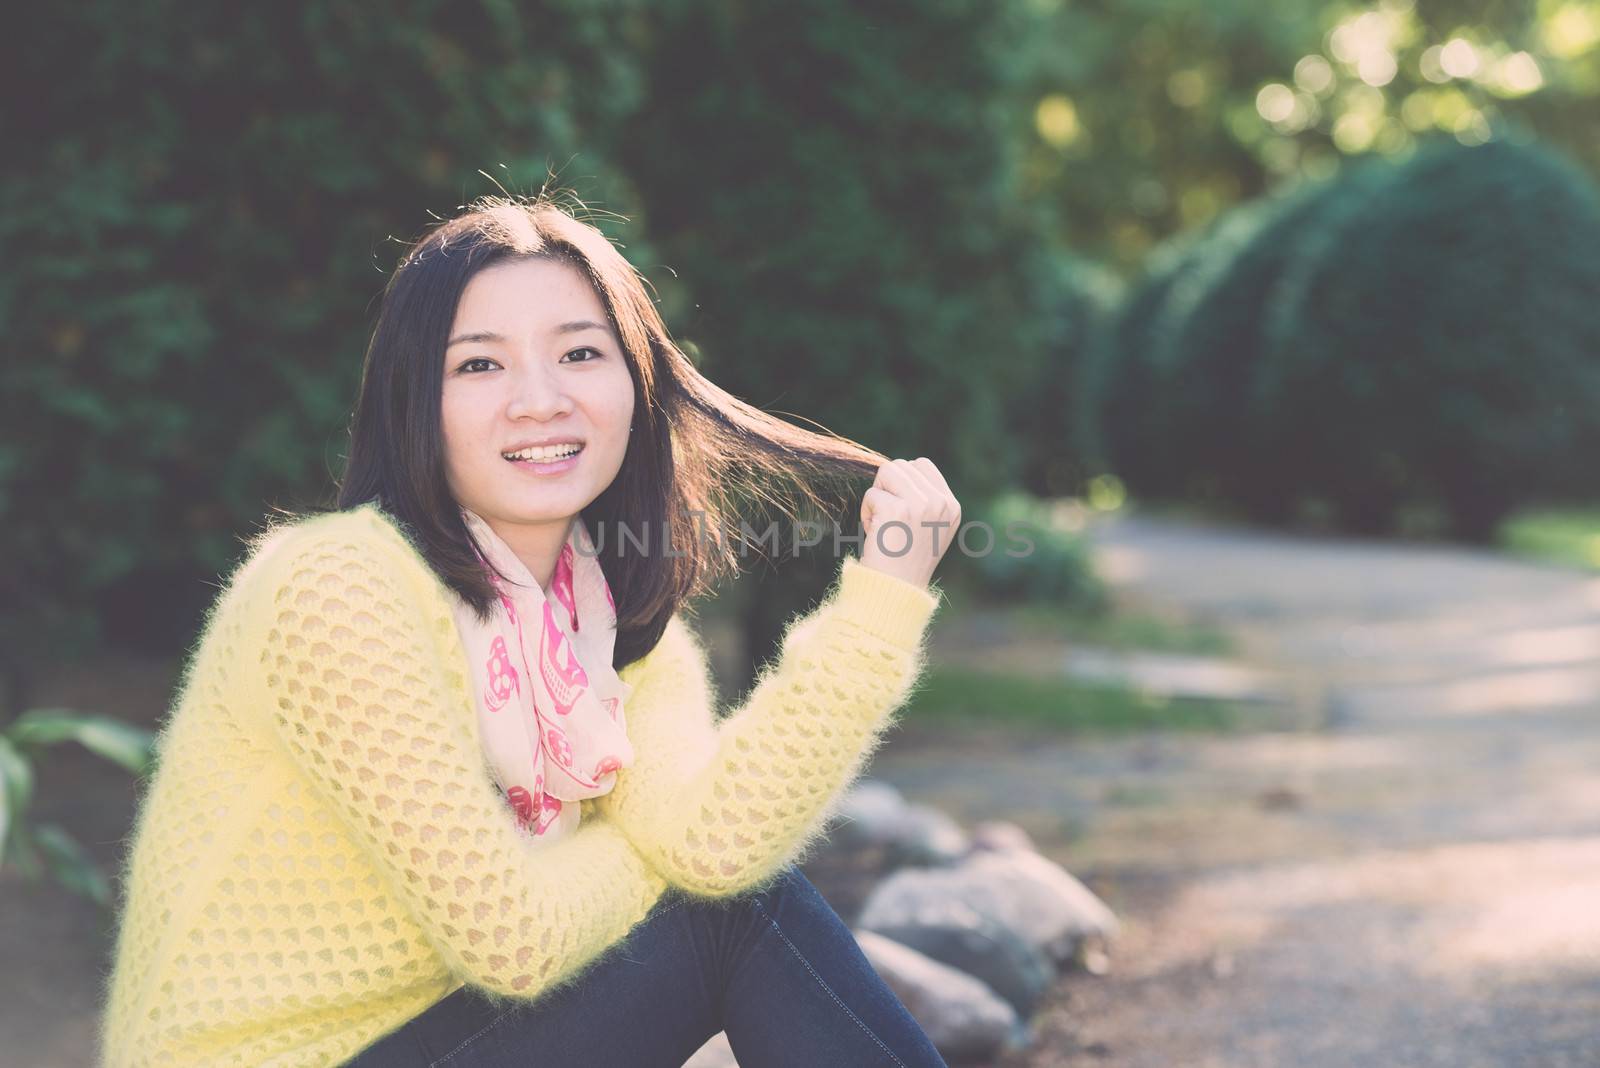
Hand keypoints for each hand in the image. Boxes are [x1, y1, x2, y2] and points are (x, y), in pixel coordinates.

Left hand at [858, 458, 960, 589]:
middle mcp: (941, 503)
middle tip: (890, 520)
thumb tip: (901, 468)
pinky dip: (867, 513)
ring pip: (886, 472)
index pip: (922, 465)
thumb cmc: (905, 560)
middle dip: (888, 488)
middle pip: (901, 466)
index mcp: (952, 506)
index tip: (900, 511)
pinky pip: (871, 494)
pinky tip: (876, 534)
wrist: (896, 591)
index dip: (903, 482)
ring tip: (883, 524)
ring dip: (877, 496)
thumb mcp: (929, 528)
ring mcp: (921, 505)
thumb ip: (924, 499)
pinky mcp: (898, 510)